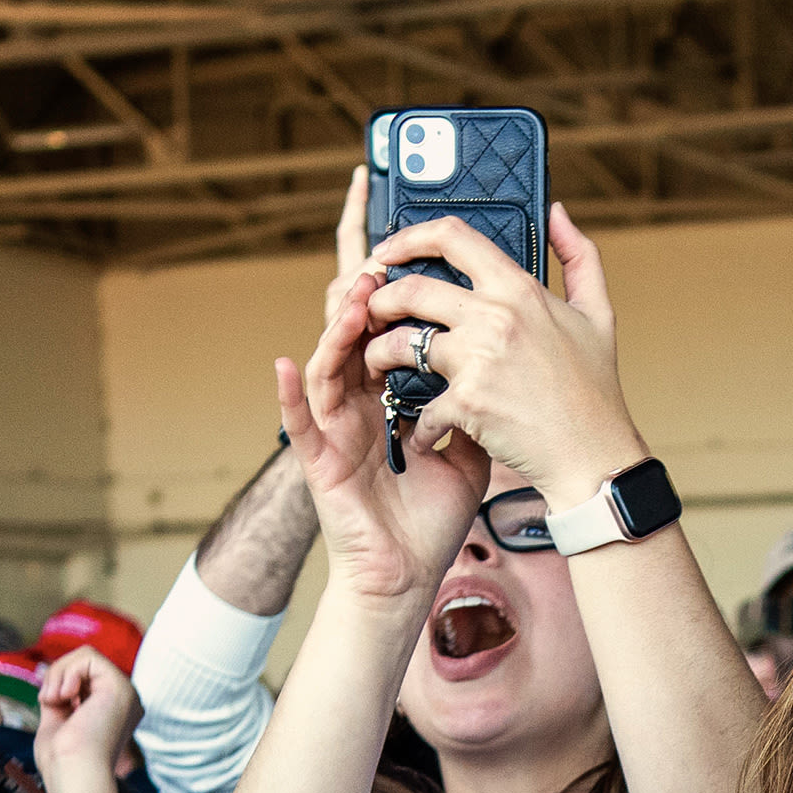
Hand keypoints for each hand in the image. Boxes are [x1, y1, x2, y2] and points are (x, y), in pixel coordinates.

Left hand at [34, 643, 135, 773]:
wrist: (73, 776)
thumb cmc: (62, 762)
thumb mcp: (57, 720)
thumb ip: (60, 697)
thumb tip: (53, 675)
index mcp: (112, 712)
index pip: (84, 677)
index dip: (60, 682)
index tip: (48, 703)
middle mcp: (124, 702)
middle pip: (85, 664)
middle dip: (57, 675)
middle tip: (48, 700)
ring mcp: (126, 693)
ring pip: (85, 656)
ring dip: (59, 673)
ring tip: (54, 699)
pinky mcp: (120, 687)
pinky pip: (88, 656)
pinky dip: (66, 671)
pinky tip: (64, 696)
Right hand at [285, 180, 487, 609]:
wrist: (410, 573)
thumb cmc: (431, 514)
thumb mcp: (470, 442)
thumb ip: (477, 395)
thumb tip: (506, 355)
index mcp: (390, 386)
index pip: (387, 316)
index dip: (389, 269)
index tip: (395, 219)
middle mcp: (358, 396)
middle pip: (351, 320)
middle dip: (358, 272)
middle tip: (370, 226)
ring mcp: (333, 424)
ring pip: (329, 357)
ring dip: (338, 322)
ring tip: (355, 290)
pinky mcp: (317, 459)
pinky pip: (297, 418)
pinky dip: (287, 391)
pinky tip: (286, 361)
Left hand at [361, 197, 640, 499]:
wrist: (595, 455)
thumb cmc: (594, 389)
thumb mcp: (597, 312)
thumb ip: (579, 255)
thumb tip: (557, 212)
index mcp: (519, 288)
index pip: (452, 237)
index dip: (410, 236)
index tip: (389, 250)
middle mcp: (495, 316)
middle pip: (411, 289)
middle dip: (380, 299)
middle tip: (373, 313)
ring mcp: (478, 359)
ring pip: (401, 343)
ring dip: (380, 354)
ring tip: (380, 366)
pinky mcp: (467, 402)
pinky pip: (421, 406)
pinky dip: (418, 423)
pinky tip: (423, 433)